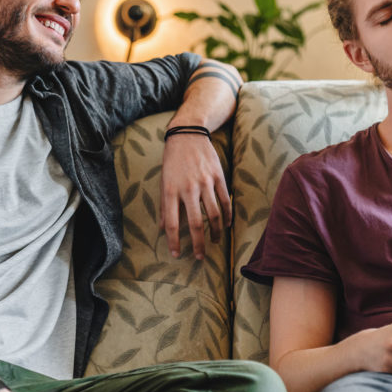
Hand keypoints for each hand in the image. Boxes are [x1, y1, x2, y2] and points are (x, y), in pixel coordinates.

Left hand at [160, 132, 231, 259]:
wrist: (188, 133)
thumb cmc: (172, 160)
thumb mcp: (163, 181)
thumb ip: (165, 206)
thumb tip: (163, 229)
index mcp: (171, 191)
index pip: (173, 223)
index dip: (174, 242)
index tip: (176, 255)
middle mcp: (188, 188)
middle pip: (197, 223)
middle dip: (198, 244)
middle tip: (199, 257)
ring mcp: (205, 182)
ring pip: (214, 215)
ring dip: (215, 232)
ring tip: (213, 242)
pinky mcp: (219, 176)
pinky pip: (226, 201)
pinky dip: (228, 216)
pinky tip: (227, 226)